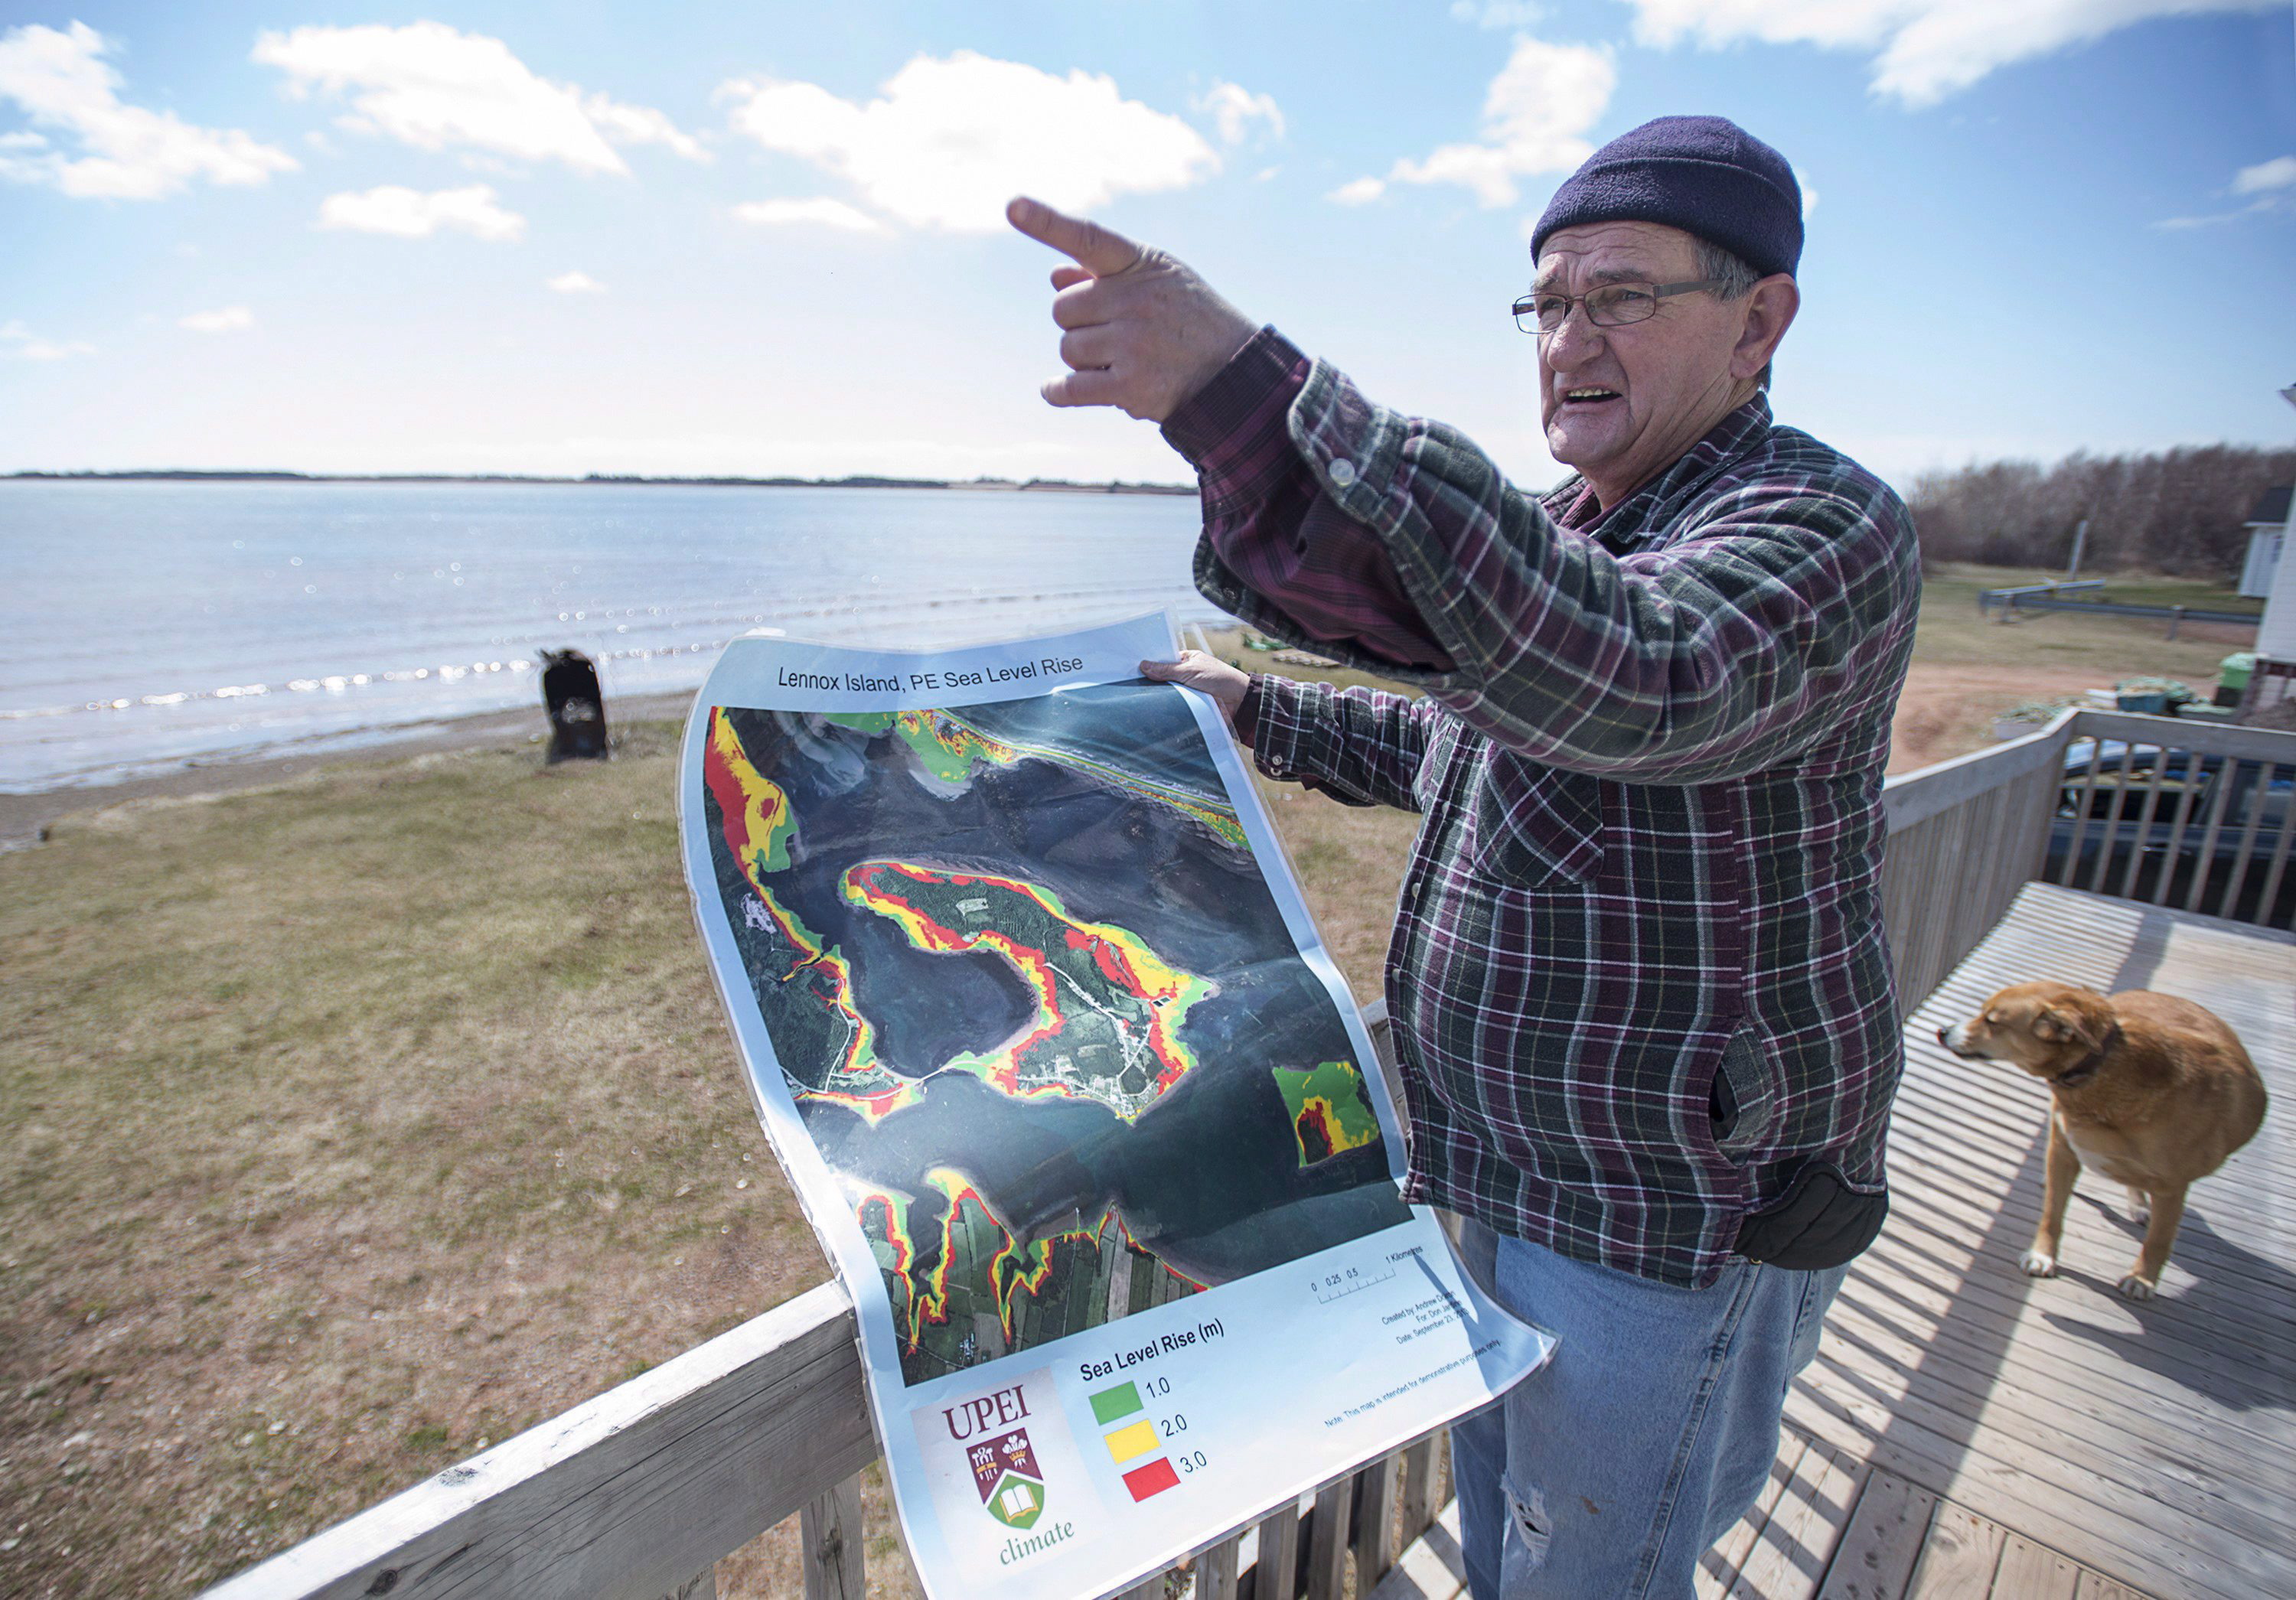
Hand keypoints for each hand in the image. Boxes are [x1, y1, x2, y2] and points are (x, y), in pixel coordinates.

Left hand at [1007, 196, 1256, 421]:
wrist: (1236, 372)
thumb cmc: (1188, 319)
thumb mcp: (1159, 282)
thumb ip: (1106, 276)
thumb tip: (1055, 276)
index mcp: (1141, 265)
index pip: (1088, 238)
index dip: (1047, 222)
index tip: (1012, 206)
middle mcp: (1136, 299)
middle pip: (1063, 309)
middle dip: (1078, 324)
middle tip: (1112, 332)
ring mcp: (1133, 343)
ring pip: (1068, 349)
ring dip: (1083, 359)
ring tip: (1120, 360)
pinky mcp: (1130, 385)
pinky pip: (1072, 388)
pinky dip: (1058, 391)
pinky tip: (1053, 390)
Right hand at [1141, 651, 1249, 724]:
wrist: (1239, 702)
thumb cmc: (1220, 679)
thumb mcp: (1191, 670)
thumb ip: (1167, 669)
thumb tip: (1144, 665)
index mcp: (1187, 661)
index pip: (1163, 660)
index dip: (1150, 664)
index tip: (1133, 668)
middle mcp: (1185, 676)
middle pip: (1162, 678)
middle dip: (1150, 682)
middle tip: (1130, 683)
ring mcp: (1186, 692)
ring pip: (1166, 694)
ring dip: (1157, 697)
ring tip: (1135, 697)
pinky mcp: (1188, 707)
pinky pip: (1173, 707)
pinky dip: (1166, 708)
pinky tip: (1151, 709)